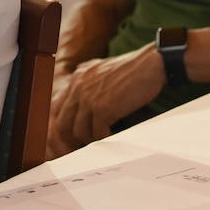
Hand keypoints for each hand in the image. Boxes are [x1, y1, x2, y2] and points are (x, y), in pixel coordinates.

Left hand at [46, 44, 163, 157]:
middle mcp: (78, 86)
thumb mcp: (102, 72)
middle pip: (62, 123)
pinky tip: (115, 135)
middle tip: (85, 146)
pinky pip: (97, 133)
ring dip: (91, 140)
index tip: (75, 135)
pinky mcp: (102, 108)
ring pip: (78, 132)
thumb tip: (84, 110)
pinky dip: (106, 139)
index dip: (65, 125)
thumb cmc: (133, 70)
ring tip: (104, 139)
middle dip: (72, 138)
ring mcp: (88, 97)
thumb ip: (89, 85)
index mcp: (77, 77)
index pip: (58, 107)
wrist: (151, 63)